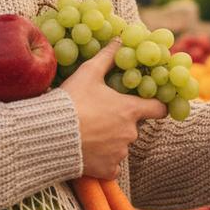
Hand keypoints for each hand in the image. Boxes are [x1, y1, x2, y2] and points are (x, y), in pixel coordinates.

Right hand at [60, 41, 167, 179]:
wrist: (50, 134)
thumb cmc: (71, 101)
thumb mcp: (88, 73)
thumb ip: (108, 57)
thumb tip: (120, 39)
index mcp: (131, 110)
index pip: (159, 108)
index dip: (156, 105)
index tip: (150, 104)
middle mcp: (130, 133)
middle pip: (134, 127)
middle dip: (121, 122)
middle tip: (100, 116)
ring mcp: (120, 153)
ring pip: (121, 146)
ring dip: (110, 141)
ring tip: (89, 133)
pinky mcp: (108, 170)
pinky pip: (111, 166)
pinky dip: (103, 160)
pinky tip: (87, 151)